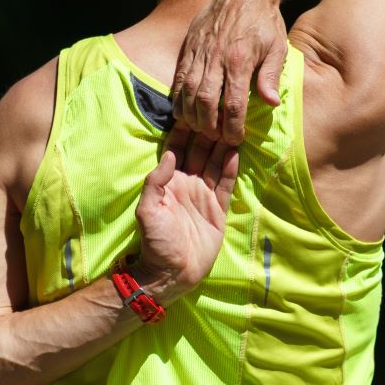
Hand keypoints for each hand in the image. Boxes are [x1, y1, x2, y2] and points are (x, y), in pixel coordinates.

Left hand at [134, 125, 238, 303]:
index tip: (193, 111)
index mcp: (169, 182)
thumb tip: (170, 154)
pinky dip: (231, 168)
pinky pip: (226, 184)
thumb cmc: (155, 242)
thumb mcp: (147, 210)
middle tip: (218, 111)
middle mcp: (187, 184)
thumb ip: (156, 181)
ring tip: (232, 125)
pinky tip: (237, 150)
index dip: (184, 131)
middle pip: (200, 152)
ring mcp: (204, 195)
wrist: (171, 273)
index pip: (177, 149)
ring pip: (215, 164)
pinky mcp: (218, 209)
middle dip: (207, 132)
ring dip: (222, 145)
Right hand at [172, 0, 287, 144]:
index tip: (234, 139)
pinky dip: (178, 97)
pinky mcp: (189, 47)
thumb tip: (271, 104)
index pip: (233, 103)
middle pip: (205, 101)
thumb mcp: (277, 48)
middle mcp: (216, 57)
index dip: (232, 126)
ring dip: (191, 115)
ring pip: (187, 91)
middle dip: (208, 125)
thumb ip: (271, 76)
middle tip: (215, 137)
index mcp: (240, 59)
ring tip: (198, 127)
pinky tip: (182, 110)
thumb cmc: (264, 21)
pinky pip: (178, 77)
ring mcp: (199, 52)